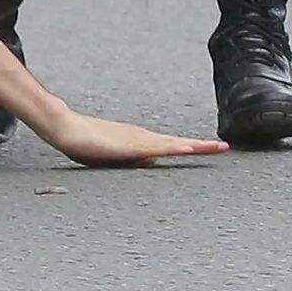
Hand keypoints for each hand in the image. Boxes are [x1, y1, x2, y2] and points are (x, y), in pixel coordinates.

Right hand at [41, 108, 227, 166]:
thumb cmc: (84, 142)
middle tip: (224, 147)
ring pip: (174, 144)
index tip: (210, 148)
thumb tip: (150, 162)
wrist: (67, 128)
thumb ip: (133, 159)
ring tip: (217, 147)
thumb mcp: (113, 157)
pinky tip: (189, 148)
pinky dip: (176, 148)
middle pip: (178, 143)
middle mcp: (144, 138)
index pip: (171, 145)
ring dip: (196, 146)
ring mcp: (139, 139)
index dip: (192, 147)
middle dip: (202, 146)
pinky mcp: (132, 144)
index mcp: (140, 141)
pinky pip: (159, 147)